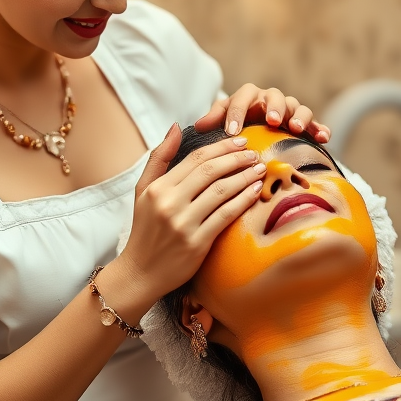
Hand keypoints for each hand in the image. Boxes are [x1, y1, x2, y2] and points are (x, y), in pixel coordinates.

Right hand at [102, 124, 266, 318]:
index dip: (221, 147)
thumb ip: (159, 158)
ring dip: (244, 176)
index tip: (240, 141)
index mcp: (158, 188)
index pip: (195, 159)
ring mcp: (184, 224)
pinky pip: (226, 215)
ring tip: (259, 168)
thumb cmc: (145, 230)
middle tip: (254, 152)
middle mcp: (169, 203)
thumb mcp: (143, 191)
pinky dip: (243, 200)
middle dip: (236, 158)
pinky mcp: (197, 243)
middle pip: (210, 171)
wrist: (140, 273)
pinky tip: (255, 191)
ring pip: (221, 191)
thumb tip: (176, 127)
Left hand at [195, 83, 329, 142]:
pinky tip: (324, 138)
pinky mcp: (306, 125)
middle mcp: (271, 100)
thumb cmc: (238, 127)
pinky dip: (321, 129)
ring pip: (298, 107)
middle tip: (272, 121)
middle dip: (275, 107)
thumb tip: (198, 126)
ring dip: (300, 117)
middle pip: (276, 97)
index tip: (231, 132)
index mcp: (249, 97)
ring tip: (297, 129)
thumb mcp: (223, 122)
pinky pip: (316, 124)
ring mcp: (291, 112)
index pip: (242, 98)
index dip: (237, 113)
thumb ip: (214, 120)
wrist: (256, 134)